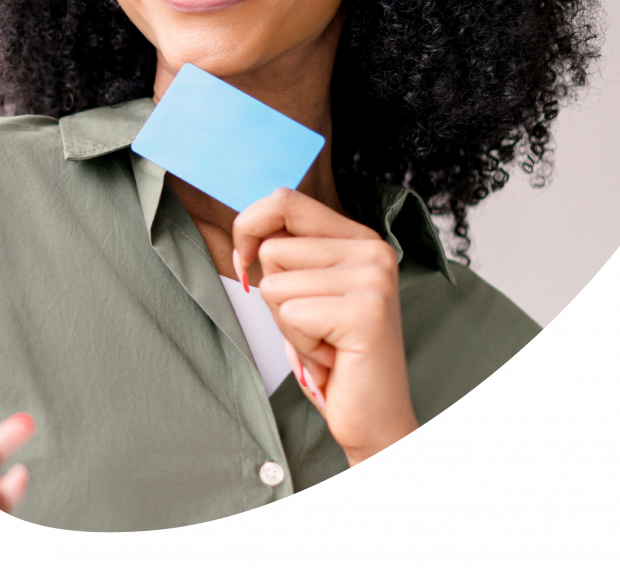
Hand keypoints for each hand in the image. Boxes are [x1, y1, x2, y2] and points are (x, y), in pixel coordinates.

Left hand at [231, 188, 417, 464]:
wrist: (375, 419)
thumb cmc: (334, 357)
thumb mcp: (306, 292)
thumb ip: (289, 253)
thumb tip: (245, 225)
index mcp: (360, 238)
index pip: (285, 200)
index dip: (249, 228)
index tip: (244, 265)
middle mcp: (373, 250)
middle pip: (272, 249)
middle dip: (276, 298)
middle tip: (314, 327)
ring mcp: (373, 279)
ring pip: (275, 284)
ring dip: (288, 326)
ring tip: (324, 343)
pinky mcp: (366, 311)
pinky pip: (291, 315)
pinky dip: (300, 345)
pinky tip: (332, 358)